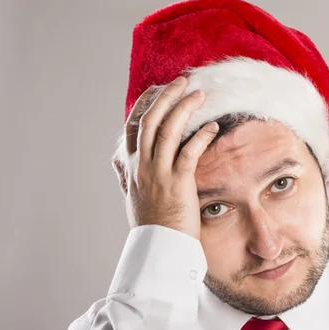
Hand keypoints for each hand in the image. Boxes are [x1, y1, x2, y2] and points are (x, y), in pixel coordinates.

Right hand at [115, 76, 218, 239]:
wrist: (158, 249)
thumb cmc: (149, 223)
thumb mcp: (130, 196)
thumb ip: (123, 174)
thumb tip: (115, 159)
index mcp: (131, 166)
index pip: (133, 125)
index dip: (145, 103)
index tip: (158, 88)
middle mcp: (142, 165)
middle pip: (150, 120)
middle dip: (166, 96)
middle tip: (183, 81)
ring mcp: (158, 173)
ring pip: (168, 130)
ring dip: (184, 108)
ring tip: (199, 94)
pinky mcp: (178, 183)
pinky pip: (190, 152)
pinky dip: (201, 136)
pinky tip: (213, 126)